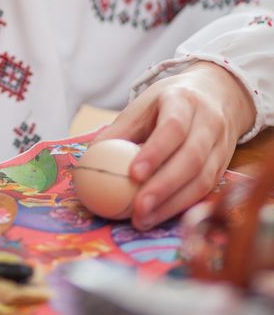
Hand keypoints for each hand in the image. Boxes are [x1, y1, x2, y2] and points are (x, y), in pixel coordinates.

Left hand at [93, 61, 255, 229]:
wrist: (217, 94)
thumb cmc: (169, 103)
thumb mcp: (144, 105)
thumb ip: (120, 130)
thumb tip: (90, 158)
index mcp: (184, 101)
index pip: (173, 127)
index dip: (155, 152)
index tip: (133, 174)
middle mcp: (209, 122)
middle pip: (191, 158)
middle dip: (163, 187)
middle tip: (137, 210)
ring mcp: (221, 145)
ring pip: (203, 180)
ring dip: (172, 204)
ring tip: (143, 220)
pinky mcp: (225, 166)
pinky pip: (207, 190)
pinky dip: (183, 206)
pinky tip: (161, 217)